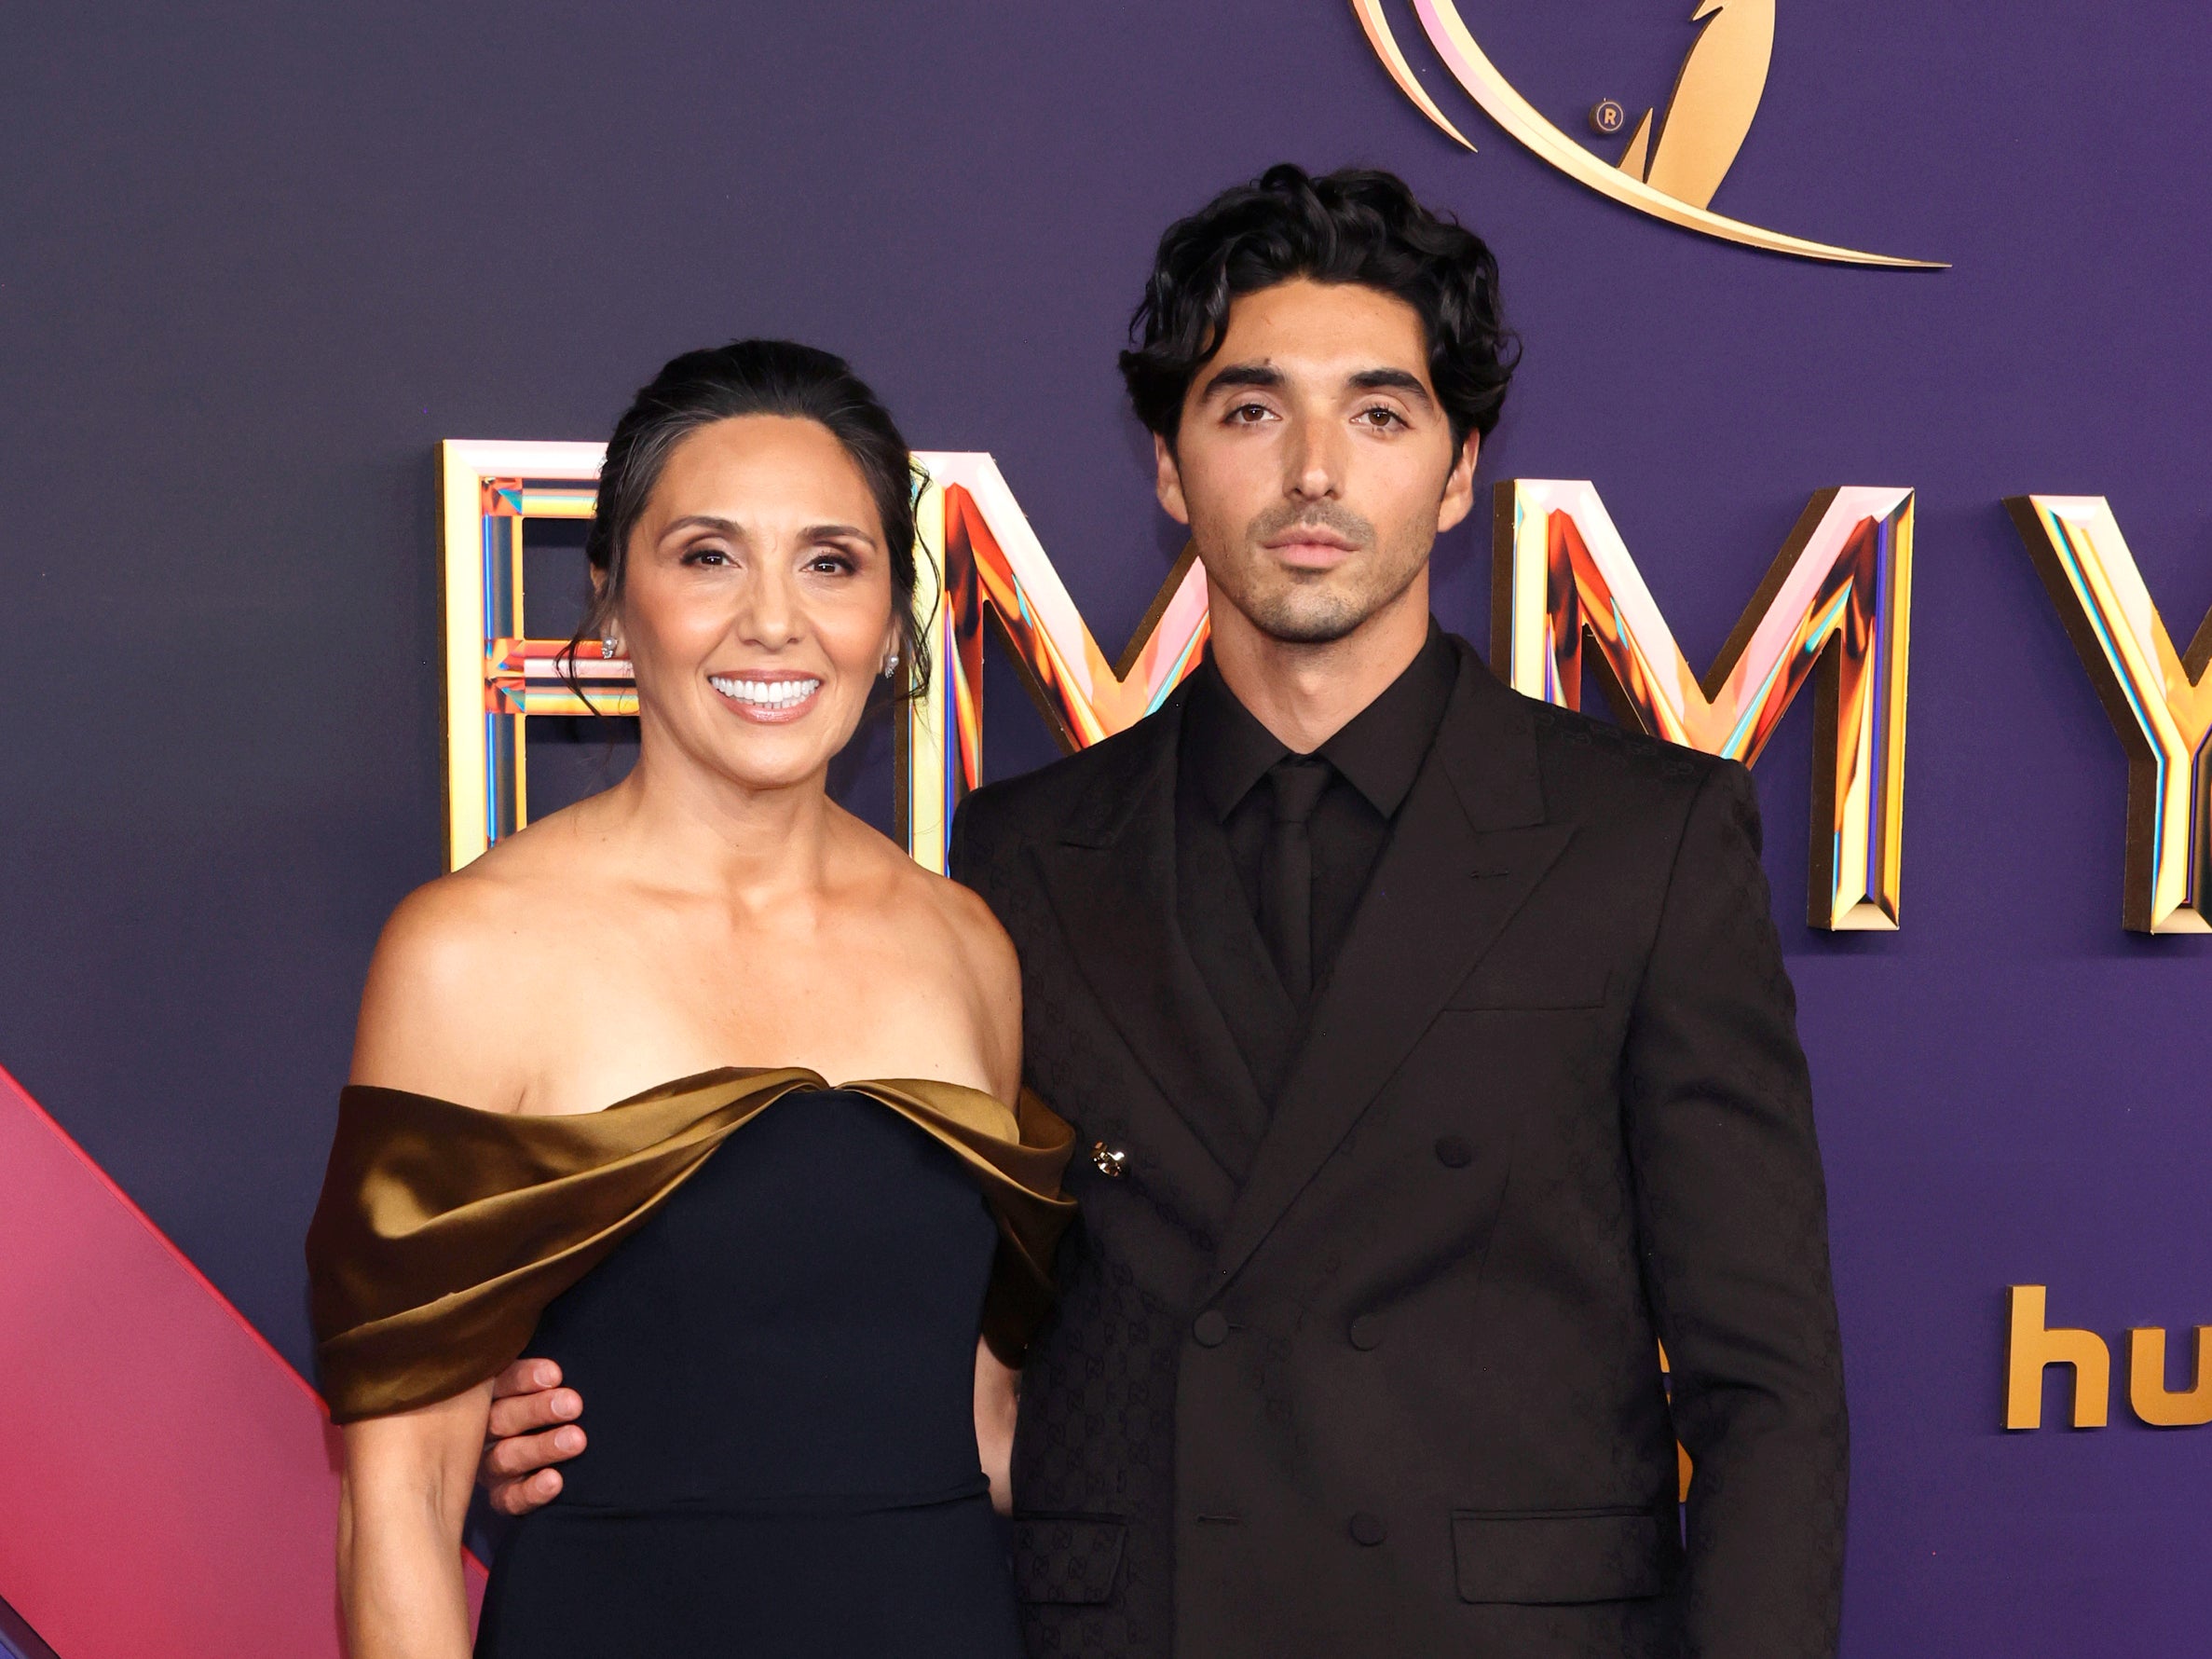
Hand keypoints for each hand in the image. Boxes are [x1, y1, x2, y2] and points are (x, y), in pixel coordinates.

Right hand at [478, 1359, 585, 1514]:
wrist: (574, 1453)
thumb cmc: (561, 1404)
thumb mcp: (551, 1385)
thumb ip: (548, 1376)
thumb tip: (560, 1367)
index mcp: (492, 1395)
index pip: (499, 1382)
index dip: (524, 1378)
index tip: (555, 1375)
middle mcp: (483, 1430)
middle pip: (500, 1418)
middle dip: (538, 1410)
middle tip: (573, 1405)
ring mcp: (489, 1465)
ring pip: (505, 1456)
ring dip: (541, 1447)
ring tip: (576, 1440)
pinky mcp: (501, 1497)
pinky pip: (508, 1499)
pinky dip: (530, 1491)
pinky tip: (554, 1481)